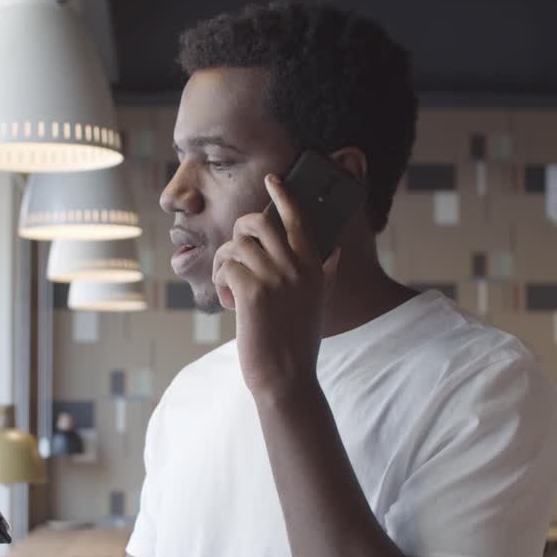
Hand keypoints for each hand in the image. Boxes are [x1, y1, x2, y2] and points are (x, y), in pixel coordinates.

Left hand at [212, 173, 340, 400]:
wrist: (286, 377)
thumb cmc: (297, 340)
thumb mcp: (319, 302)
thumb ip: (326, 273)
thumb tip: (336, 249)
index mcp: (315, 266)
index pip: (299, 219)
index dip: (284, 195)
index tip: (273, 179)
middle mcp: (297, 268)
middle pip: (258, 223)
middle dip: (239, 233)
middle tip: (237, 253)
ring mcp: (275, 279)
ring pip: (236, 246)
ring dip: (226, 264)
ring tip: (232, 287)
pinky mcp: (252, 292)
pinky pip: (226, 267)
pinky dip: (221, 282)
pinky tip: (230, 301)